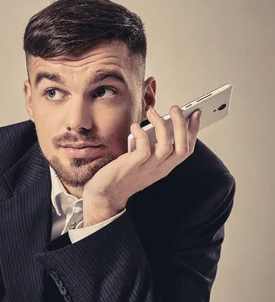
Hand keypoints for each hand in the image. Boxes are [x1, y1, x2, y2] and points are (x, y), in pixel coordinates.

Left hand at [82, 106, 201, 217]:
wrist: (105, 193)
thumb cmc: (123, 174)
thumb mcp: (144, 160)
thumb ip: (153, 146)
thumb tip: (159, 121)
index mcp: (165, 166)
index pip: (187, 149)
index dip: (194, 131)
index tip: (196, 113)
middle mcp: (160, 168)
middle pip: (182, 147)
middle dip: (182, 125)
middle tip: (176, 108)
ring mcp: (147, 168)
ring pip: (166, 146)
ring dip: (161, 125)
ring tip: (152, 111)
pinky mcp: (132, 167)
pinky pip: (143, 149)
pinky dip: (141, 134)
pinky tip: (135, 127)